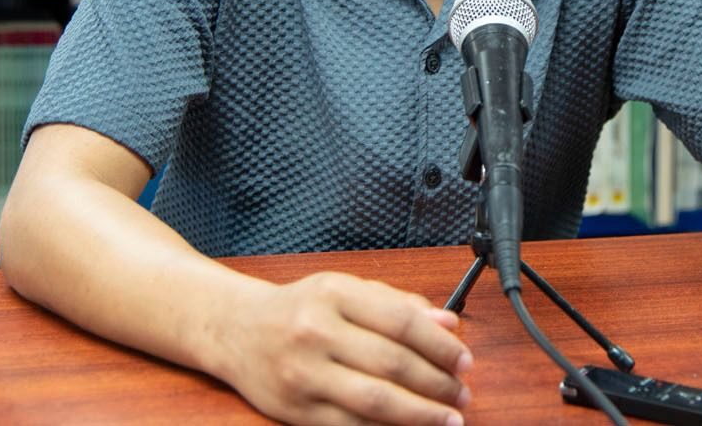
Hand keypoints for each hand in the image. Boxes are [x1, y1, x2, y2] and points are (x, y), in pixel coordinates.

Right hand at [215, 270, 472, 424]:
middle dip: (437, 383)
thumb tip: (447, 323)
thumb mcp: (345, 289)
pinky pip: (351, 425)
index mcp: (334, 294)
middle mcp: (316, 332)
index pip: (402, 322)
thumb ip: (396, 303)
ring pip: (375, 401)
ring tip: (448, 417)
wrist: (237, 330)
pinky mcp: (296, 410)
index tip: (464, 360)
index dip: (440, 345)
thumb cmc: (299, 308)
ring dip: (420, 413)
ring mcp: (304, 374)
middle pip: (393, 364)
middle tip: (462, 392)